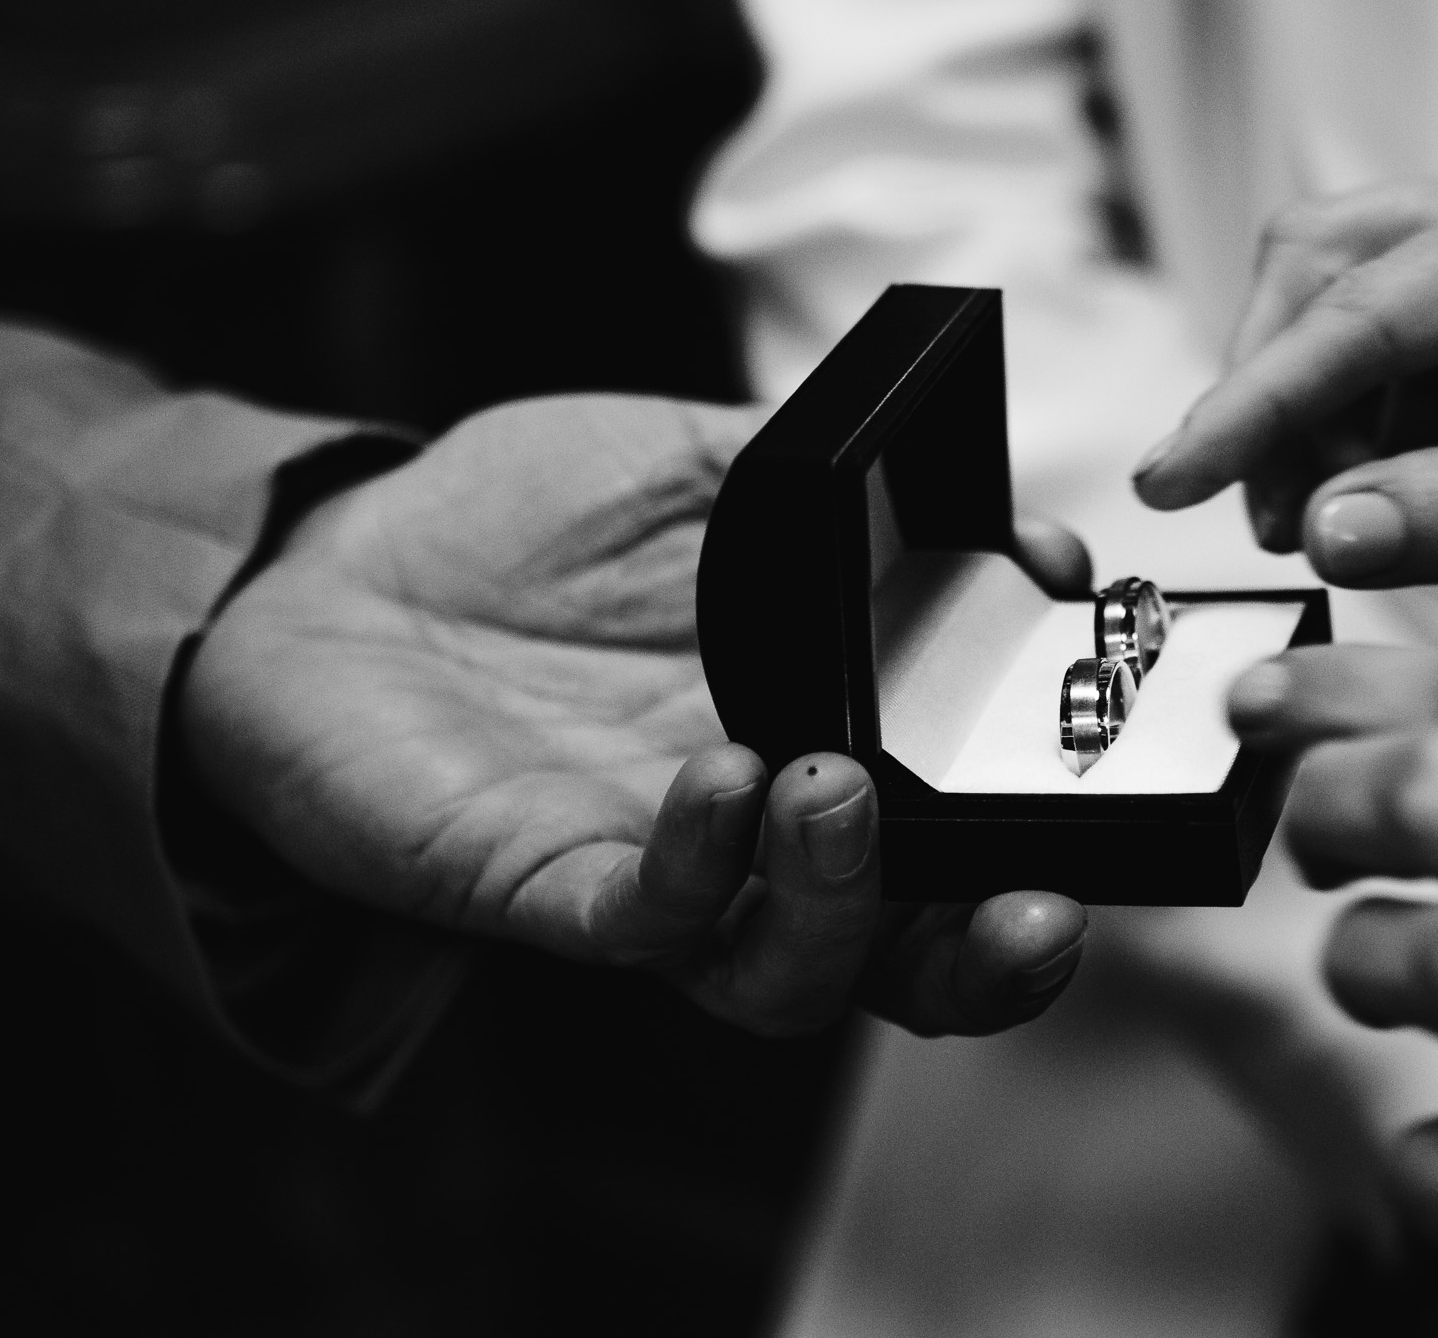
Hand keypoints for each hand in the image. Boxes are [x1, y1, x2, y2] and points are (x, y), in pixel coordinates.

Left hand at [181, 395, 1085, 1037]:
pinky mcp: (543, 884)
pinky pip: (646, 921)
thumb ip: (821, 482)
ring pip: (790, 974)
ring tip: (843, 786)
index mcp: (817, 734)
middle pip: (907, 955)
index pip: (964, 828)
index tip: (1109, 728)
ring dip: (847, 905)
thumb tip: (978, 500)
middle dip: (994, 956)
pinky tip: (723, 773)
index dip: (1053, 818)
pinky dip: (703, 866)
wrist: (328, 566)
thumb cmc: (515, 522)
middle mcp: (755, 836)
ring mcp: (656, 869)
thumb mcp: (690, 464)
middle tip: (1045, 903)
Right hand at [1132, 134, 1437, 591]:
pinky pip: (1407, 346)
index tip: (1177, 474)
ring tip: (1323, 522)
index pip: (1371, 300)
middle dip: (1273, 388)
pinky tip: (1380, 493)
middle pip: (1330, 262)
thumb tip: (1329, 529)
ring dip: (1315, 411)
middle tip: (1259, 516)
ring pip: (1352, 298)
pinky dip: (1369, 423)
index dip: (1259, 396)